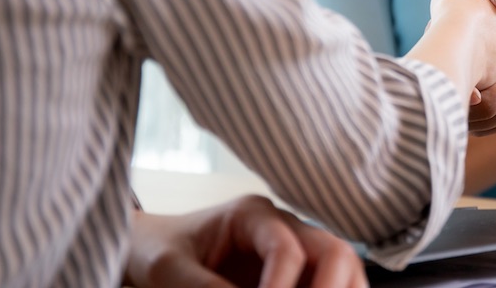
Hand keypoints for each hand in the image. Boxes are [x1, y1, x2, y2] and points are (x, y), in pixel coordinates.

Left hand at [124, 195, 364, 287]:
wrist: (149, 248)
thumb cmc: (156, 251)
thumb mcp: (168, 270)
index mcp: (251, 215)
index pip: (287, 248)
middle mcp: (284, 227)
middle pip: (335, 251)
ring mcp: (296, 249)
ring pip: (345, 268)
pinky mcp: (296, 274)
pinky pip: (333, 284)